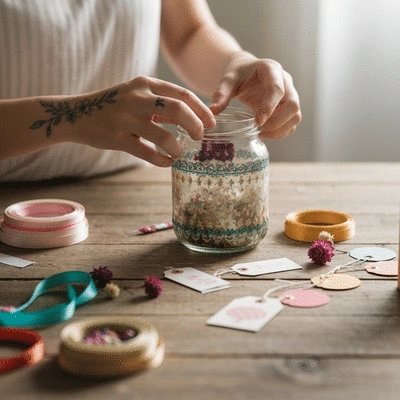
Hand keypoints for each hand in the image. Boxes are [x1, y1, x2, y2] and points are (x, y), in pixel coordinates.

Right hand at [70, 76, 214, 166]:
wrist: (76, 114)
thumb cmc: (113, 106)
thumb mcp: (136, 96)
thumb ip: (162, 105)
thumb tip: (192, 119)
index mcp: (146, 84)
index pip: (183, 95)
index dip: (202, 110)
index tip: (212, 123)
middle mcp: (138, 98)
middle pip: (179, 110)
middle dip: (196, 126)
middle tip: (199, 138)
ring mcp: (126, 118)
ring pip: (164, 136)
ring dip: (177, 148)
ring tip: (178, 153)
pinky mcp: (117, 138)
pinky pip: (147, 153)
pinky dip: (162, 160)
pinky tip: (167, 162)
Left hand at [209, 52, 300, 138]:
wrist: (246, 72)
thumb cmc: (238, 74)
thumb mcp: (227, 80)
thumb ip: (221, 94)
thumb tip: (213, 111)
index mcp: (271, 69)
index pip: (277, 89)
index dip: (269, 107)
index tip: (257, 122)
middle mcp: (285, 81)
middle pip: (292, 104)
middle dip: (277, 121)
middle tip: (258, 129)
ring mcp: (290, 94)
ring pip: (295, 116)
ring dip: (280, 129)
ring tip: (260, 133)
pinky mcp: (288, 106)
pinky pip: (291, 123)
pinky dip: (280, 132)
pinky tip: (264, 133)